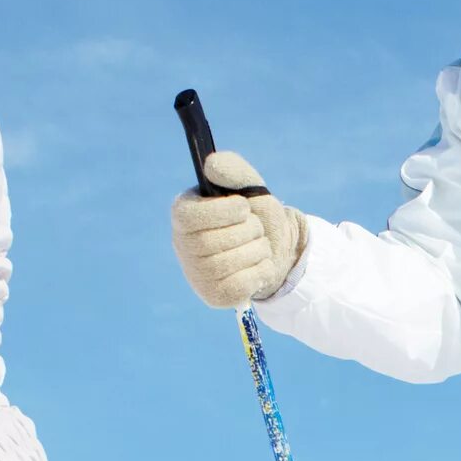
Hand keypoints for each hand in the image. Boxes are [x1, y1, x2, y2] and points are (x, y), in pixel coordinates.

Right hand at [169, 150, 305, 307]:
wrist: (277, 249)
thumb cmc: (255, 214)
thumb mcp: (248, 186)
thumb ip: (232, 169)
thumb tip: (211, 165)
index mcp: (183, 213)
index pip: (192, 217)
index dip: (225, 212)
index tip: (243, 207)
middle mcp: (182, 245)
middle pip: (212, 242)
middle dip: (248, 230)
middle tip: (255, 228)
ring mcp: (196, 274)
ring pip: (230, 263)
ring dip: (258, 250)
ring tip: (258, 245)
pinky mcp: (214, 296)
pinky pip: (241, 286)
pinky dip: (260, 272)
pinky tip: (258, 266)